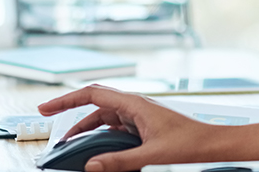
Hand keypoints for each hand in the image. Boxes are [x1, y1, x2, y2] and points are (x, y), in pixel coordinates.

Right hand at [38, 85, 258, 171]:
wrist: (213, 144)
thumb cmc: (191, 143)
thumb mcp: (151, 156)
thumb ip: (119, 162)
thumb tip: (91, 166)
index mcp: (135, 104)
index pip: (92, 95)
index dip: (66, 99)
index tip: (45, 107)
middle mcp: (134, 106)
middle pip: (94, 102)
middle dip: (69, 108)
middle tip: (47, 116)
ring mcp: (138, 115)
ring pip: (103, 117)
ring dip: (85, 128)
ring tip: (69, 144)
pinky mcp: (142, 126)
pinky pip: (114, 128)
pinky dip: (99, 136)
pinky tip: (94, 149)